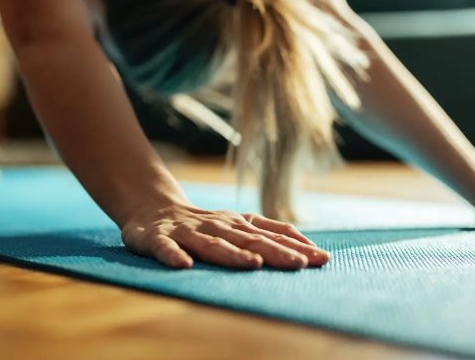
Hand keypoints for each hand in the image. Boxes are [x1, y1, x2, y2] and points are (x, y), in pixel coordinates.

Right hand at [121, 198, 329, 269]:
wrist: (153, 208)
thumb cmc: (203, 224)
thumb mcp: (237, 225)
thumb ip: (266, 234)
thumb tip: (306, 248)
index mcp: (236, 224)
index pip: (270, 235)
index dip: (295, 246)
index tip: (321, 258)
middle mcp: (216, 226)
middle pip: (248, 240)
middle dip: (275, 252)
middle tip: (300, 264)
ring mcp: (187, 232)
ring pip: (211, 244)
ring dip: (232, 254)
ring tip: (253, 265)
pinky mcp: (158, 238)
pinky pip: (165, 248)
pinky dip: (174, 256)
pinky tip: (183, 265)